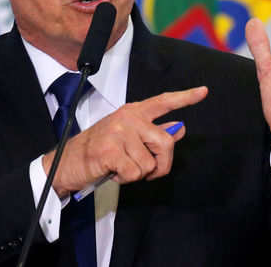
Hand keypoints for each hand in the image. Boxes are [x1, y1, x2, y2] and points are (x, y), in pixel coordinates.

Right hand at [42, 86, 207, 196]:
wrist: (65, 163)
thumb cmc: (98, 152)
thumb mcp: (127, 139)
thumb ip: (153, 134)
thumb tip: (179, 130)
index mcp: (132, 112)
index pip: (163, 102)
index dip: (185, 97)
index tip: (204, 91)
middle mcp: (127, 118)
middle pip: (166, 143)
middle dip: (161, 165)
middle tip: (144, 171)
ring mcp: (119, 132)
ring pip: (150, 164)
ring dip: (137, 174)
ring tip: (118, 166)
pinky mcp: (111, 149)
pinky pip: (135, 173)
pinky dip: (125, 179)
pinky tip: (111, 171)